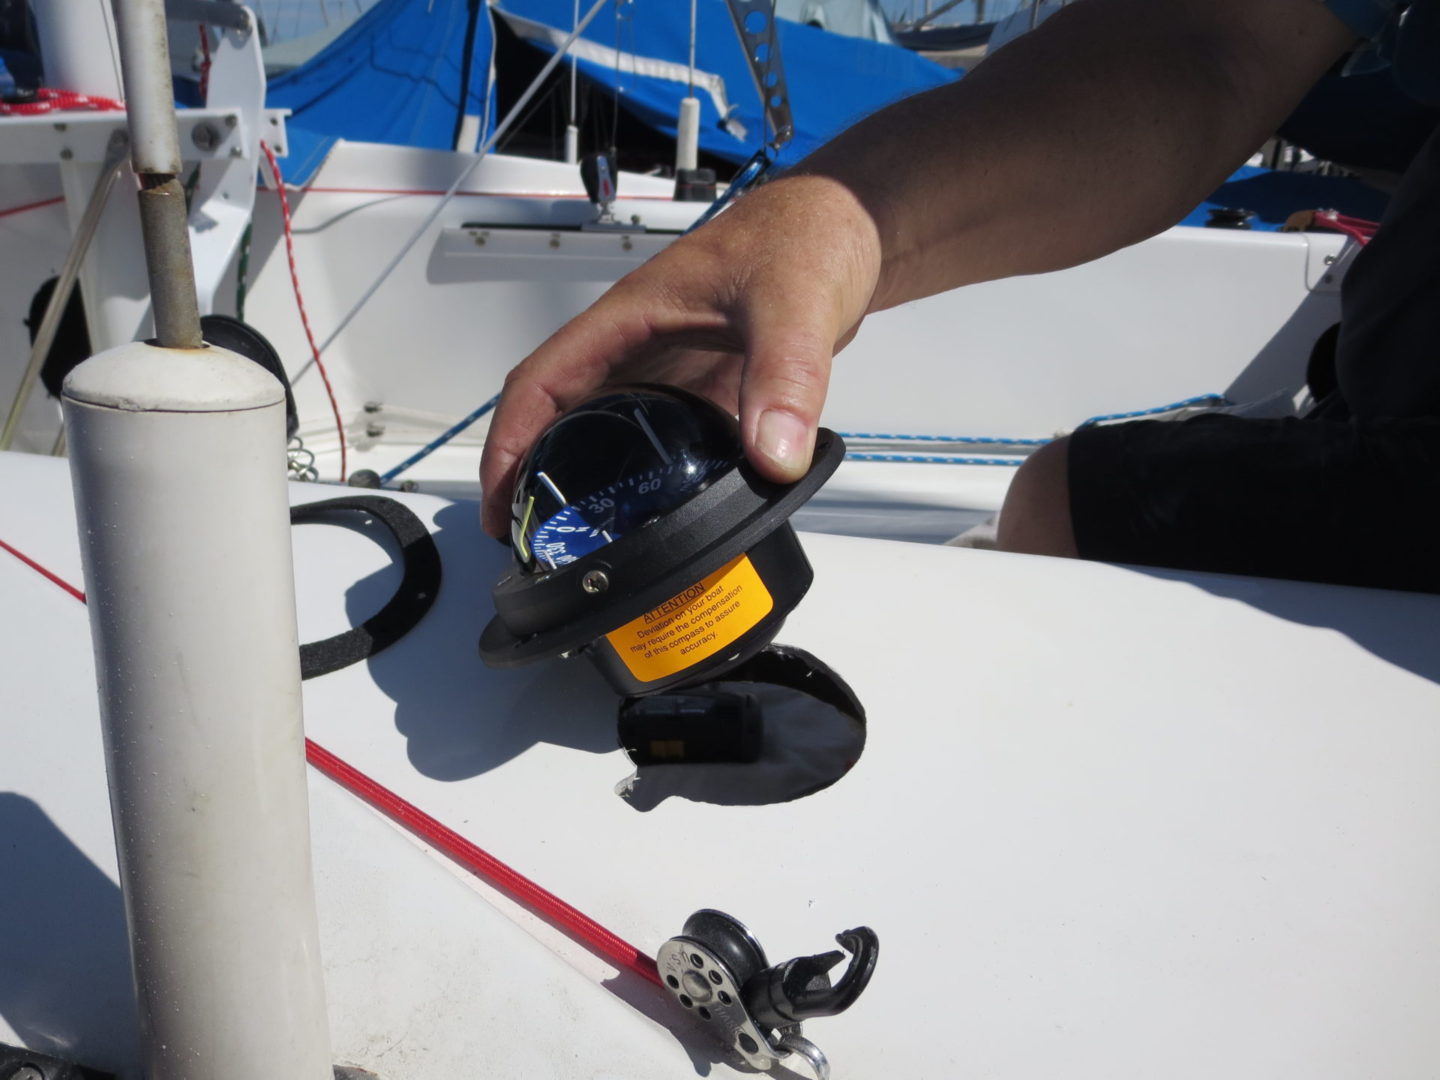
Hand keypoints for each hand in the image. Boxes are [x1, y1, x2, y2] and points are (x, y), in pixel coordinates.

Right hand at [479, 173, 883, 536]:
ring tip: (583, 542)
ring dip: (586, 478)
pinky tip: (664, 515)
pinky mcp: (706, 385)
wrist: (849, 229)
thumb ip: (786, 378)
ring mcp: (672, 367)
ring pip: (609, 428)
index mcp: (630, 318)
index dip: (509, 442)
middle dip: (534, 475)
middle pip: (561, 413)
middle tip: (532, 541)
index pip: (542, 381)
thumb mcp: (793, 305)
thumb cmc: (806, 236)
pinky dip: (652, 476)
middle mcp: (641, 346)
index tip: (500, 502)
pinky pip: (663, 436)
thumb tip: (773, 456)